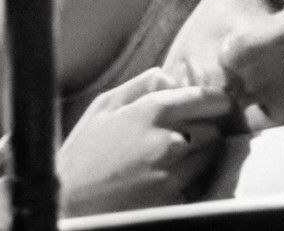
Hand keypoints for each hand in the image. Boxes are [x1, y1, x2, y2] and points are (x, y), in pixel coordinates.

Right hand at [57, 67, 231, 216]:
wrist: (66, 206)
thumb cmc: (84, 153)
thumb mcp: (104, 107)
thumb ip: (142, 85)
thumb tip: (173, 77)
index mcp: (153, 111)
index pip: (210, 98)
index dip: (217, 101)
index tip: (217, 104)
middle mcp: (170, 140)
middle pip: (215, 129)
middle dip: (204, 130)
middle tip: (186, 135)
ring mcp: (174, 172)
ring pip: (210, 157)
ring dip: (199, 156)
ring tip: (171, 158)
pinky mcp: (174, 199)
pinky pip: (197, 182)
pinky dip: (189, 179)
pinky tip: (164, 178)